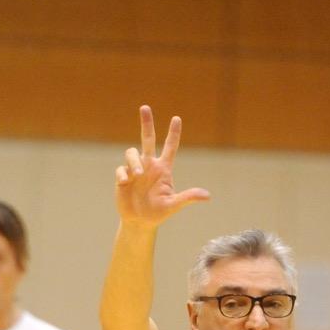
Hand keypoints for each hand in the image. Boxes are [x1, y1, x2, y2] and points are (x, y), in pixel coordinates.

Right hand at [115, 105, 209, 227]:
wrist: (139, 222)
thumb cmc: (158, 213)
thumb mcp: (173, 205)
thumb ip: (188, 198)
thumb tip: (207, 196)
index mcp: (163, 169)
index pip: (170, 147)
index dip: (173, 133)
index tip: (177, 118)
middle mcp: (149, 165)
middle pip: (147, 139)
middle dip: (146, 123)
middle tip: (145, 107)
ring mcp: (135, 170)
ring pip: (132, 152)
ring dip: (134, 161)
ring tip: (137, 175)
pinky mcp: (123, 177)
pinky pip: (121, 169)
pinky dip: (123, 174)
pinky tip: (125, 183)